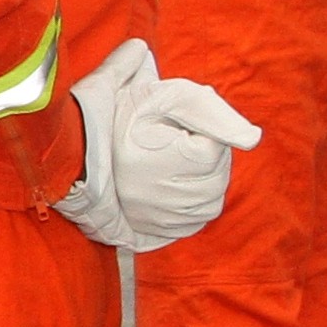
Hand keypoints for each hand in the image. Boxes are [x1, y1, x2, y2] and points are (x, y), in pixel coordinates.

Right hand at [65, 38, 262, 251]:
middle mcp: (152, 197)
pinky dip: (197, 201)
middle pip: (217, 176)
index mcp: (152, 161)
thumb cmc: (118, 114)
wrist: (72, 147)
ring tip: (177, 158)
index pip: (212, 149)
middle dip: (208, 152)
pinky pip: (197, 220)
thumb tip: (254, 138)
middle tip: (176, 137)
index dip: (201, 129)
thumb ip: (208, 107)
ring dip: (207, 177)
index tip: (173, 124)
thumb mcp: (163, 95)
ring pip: (212, 201)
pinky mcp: (153, 231)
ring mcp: (153, 218)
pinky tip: (178, 182)